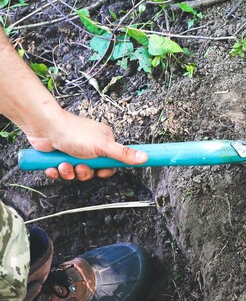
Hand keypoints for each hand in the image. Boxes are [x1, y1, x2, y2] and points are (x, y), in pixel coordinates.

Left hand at [24, 110, 147, 180]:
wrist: (45, 128)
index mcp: (103, 142)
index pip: (111, 163)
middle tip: (80, 166)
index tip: (100, 171)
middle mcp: (90, 147)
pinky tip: (55, 164)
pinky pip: (62, 171)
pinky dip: (57, 170)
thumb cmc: (73, 132)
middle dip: (84, 172)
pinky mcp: (60, 156)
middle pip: (93, 170)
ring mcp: (74, 152)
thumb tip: (144, 157)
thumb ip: (123, 154)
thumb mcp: (103, 146)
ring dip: (69, 171)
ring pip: (76, 172)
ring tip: (65, 163)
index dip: (104, 170)